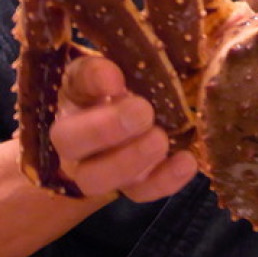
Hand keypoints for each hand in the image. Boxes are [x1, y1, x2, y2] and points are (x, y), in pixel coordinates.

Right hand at [50, 54, 197, 200]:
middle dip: (105, 129)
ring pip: (97, 178)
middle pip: (70, 141)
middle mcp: (76, 135)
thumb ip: (121, 64)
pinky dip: (165, 180)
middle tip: (142, 112)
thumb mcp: (126, 67)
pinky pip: (141, 192)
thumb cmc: (132, 86)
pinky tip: (186, 162)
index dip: (93, 80)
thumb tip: (119, 69)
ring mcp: (100, 167)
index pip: (75, 82)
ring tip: (160, 141)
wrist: (137, 121)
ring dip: (130, 160)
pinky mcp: (131, 186)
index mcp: (76, 92)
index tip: (116, 78)